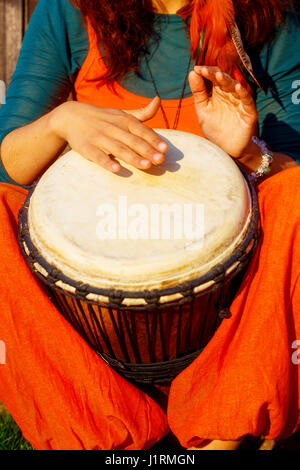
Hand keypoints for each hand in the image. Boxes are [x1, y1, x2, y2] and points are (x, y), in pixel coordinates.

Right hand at [51, 97, 167, 171]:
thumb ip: (142, 112)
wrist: (70, 117)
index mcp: (124, 120)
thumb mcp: (122, 113)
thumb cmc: (102, 118)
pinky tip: (117, 169)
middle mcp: (113, 128)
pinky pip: (98, 156)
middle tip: (161, 160)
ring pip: (118, 149)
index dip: (154, 139)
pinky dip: (107, 162)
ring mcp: (99, 138)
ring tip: (146, 166)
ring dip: (133, 157)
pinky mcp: (87, 148)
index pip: (142, 130)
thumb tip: (159, 100)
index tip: (165, 149)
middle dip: (148, 150)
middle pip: (133, 141)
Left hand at [189, 66, 257, 156]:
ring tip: (218, 75)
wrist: (228, 149)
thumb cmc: (215, 129)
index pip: (213, 77)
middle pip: (223, 79)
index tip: (196, 69)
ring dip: (227, 80)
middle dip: (214, 74)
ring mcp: (240, 101)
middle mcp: (230, 94)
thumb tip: (192, 72)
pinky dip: (243, 93)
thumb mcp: (203, 110)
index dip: (206, 72)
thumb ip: (198, 92)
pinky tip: (237, 87)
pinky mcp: (249, 111)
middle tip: (204, 71)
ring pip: (235, 86)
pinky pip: (247, 99)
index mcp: (218, 92)